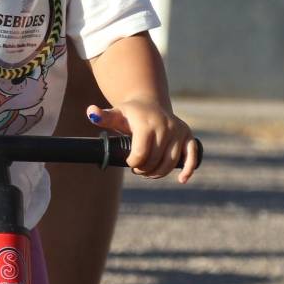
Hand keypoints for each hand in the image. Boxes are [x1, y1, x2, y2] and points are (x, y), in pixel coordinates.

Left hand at [86, 101, 200, 181]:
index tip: (129, 162)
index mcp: (147, 124)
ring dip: (159, 173)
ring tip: (149, 171)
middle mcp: (165, 126)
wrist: (148, 103)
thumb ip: (103, 116)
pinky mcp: (188, 135)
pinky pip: (192, 155)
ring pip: (170, 162)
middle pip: (154, 161)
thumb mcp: (115, 114)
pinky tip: (181, 179)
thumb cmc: (130, 114)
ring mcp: (178, 131)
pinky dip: (188, 169)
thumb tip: (91, 113)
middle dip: (144, 169)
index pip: (140, 154)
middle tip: (138, 169)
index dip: (133, 163)